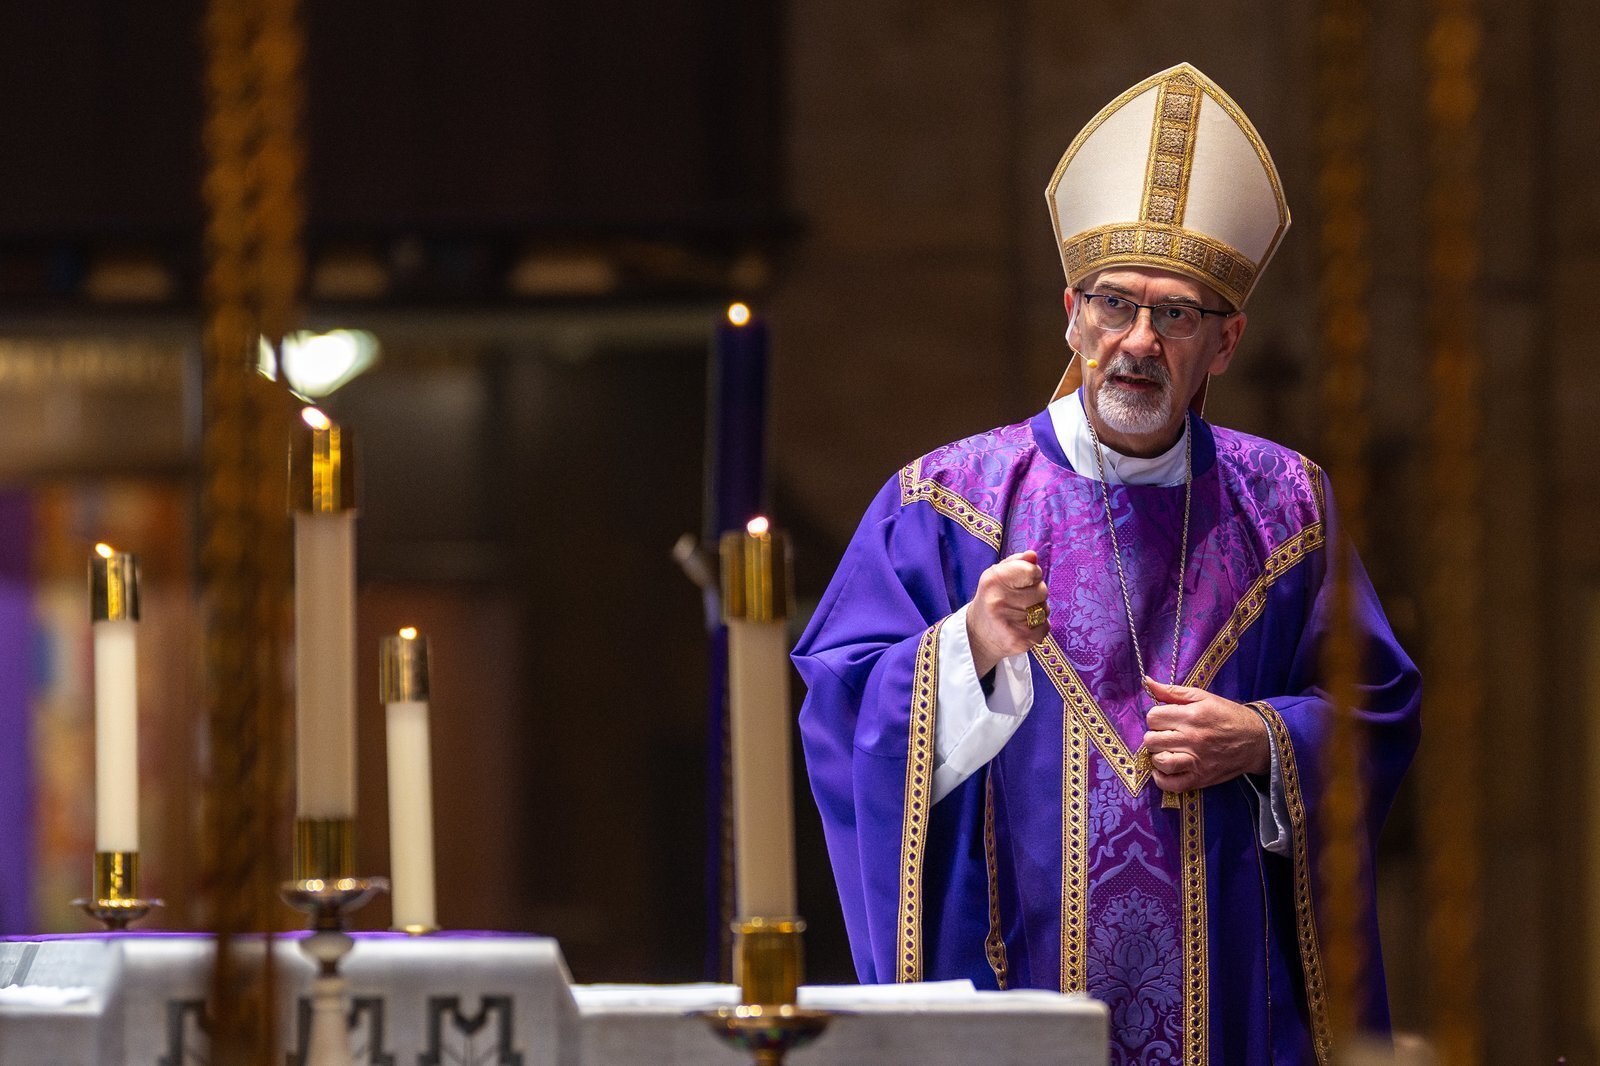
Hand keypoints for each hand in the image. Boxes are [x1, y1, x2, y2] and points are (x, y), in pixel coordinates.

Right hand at [966, 550, 1049, 676]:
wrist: (978, 635)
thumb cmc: (992, 598)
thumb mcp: (997, 575)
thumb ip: (1016, 562)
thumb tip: (1033, 555)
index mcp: (993, 580)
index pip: (1032, 571)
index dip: (1033, 574)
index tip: (1025, 579)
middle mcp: (999, 601)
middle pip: (1042, 590)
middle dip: (1036, 593)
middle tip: (1019, 600)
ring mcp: (1010, 623)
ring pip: (1045, 609)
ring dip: (1037, 610)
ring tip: (1019, 614)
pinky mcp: (1021, 640)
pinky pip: (1045, 626)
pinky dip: (1038, 627)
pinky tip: (1021, 626)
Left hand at [1140, 677, 1269, 792]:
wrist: (1257, 740)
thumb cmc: (1228, 716)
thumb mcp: (1203, 696)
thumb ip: (1173, 691)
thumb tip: (1147, 682)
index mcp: (1192, 715)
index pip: (1153, 717)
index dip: (1156, 717)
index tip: (1165, 720)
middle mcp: (1193, 739)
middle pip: (1152, 740)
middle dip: (1155, 735)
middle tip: (1166, 735)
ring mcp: (1197, 761)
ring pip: (1159, 761)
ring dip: (1157, 756)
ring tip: (1166, 751)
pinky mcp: (1201, 778)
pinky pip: (1171, 784)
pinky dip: (1162, 779)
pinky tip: (1164, 769)